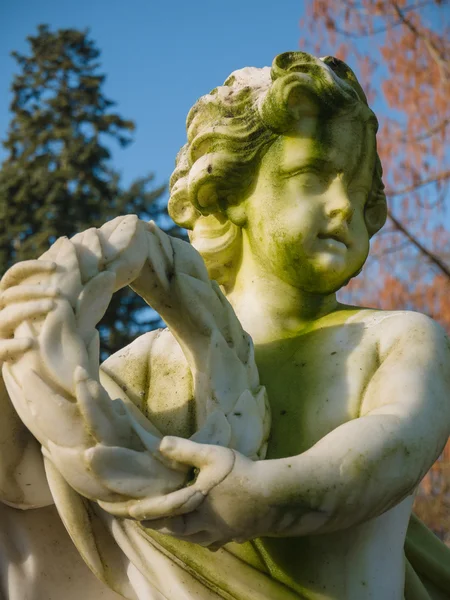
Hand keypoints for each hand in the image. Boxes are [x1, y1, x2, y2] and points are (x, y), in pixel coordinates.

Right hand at [0, 260, 57, 361]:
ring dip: (29, 309)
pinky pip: (1, 347)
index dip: (32, 266)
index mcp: (10, 298)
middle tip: (59, 292)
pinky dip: (14, 344)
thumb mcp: (45, 315)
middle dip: (35, 290)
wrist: (22, 369)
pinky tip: (30, 344)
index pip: (15, 274)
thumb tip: (81, 279)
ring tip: (52, 307)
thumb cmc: (40, 336)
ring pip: (6, 316)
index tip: (56, 266)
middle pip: (12, 293)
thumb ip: (55, 300)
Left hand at [100, 437, 276, 549]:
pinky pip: (213, 541)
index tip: (129, 513)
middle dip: (159, 526)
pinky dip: (203, 538)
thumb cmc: (243, 474)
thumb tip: (159, 444)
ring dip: (178, 533)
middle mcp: (203, 524)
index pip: (163, 511)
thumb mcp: (213, 455)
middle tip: (145, 521)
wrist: (276, 496)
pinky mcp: (234, 535)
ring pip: (192, 538)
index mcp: (195, 505)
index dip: (145, 512)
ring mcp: (220, 533)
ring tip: (169, 527)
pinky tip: (207, 536)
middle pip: (175, 530)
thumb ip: (185, 450)